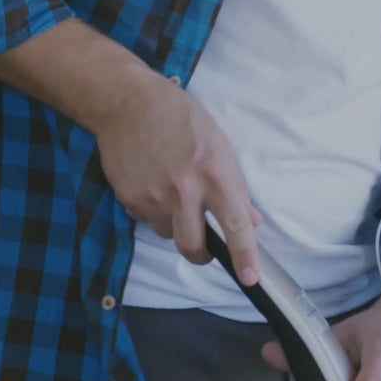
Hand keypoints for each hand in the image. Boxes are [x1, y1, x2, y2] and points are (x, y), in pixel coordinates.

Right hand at [84, 79, 260, 285]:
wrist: (128, 103)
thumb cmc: (180, 118)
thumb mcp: (218, 145)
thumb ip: (234, 186)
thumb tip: (252, 220)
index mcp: (214, 174)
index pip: (235, 224)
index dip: (244, 255)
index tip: (250, 277)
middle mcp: (184, 190)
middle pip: (193, 246)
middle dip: (200, 254)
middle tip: (203, 247)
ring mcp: (153, 196)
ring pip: (168, 233)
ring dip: (174, 223)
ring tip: (171, 192)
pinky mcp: (129, 198)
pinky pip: (146, 219)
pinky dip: (152, 210)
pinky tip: (151, 183)